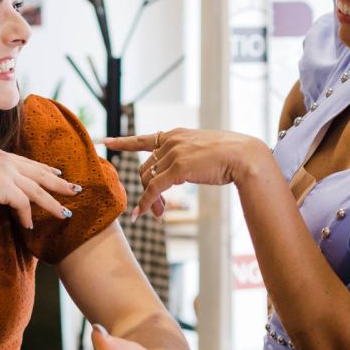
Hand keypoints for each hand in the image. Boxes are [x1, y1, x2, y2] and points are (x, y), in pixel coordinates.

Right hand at [0, 148, 80, 228]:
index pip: (28, 162)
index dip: (44, 169)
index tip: (56, 173)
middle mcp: (7, 162)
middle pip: (40, 174)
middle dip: (59, 183)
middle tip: (75, 190)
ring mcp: (8, 174)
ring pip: (38, 191)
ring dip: (53, 204)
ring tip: (65, 214)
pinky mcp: (6, 188)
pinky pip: (23, 204)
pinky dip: (27, 216)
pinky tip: (29, 226)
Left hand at [103, 129, 271, 220]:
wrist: (244, 156)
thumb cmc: (230, 155)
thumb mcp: (202, 150)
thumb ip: (185, 156)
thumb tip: (175, 173)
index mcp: (176, 134)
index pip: (143, 139)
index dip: (123, 142)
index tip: (105, 141)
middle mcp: (171, 141)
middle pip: (146, 169)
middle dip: (146, 190)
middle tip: (155, 211)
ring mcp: (173, 153)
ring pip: (149, 180)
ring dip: (150, 201)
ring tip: (156, 215)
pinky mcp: (177, 168)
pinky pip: (154, 188)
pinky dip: (146, 203)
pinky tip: (142, 214)